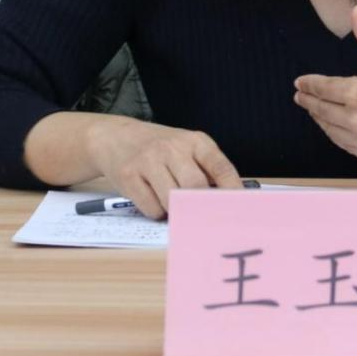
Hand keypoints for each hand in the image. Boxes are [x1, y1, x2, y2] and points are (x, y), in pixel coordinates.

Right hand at [85, 115, 241, 217]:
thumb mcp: (188, 149)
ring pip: (172, 201)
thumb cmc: (161, 150)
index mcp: (196, 141)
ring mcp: (149, 160)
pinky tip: (152, 198)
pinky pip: (152, 209)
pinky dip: (156, 212)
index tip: (239, 210)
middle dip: (200, 206)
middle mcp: (173, 148)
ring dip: (175, 211)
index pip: (221, 167)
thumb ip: (208, 171)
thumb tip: (229, 203)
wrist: (117, 138)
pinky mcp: (129, 176)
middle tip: (201, 217)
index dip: (232, 191)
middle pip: (195, 187)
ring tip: (172, 202)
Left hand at [293, 4, 356, 165]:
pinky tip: (336, 131)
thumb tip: (356, 11)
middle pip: (323, 111)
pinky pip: (347, 147)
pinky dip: (336, 137)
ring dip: (320, 120)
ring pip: (332, 131)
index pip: (324, 88)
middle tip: (300, 96)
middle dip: (309, 102)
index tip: (299, 83)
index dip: (309, 85)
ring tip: (315, 112)